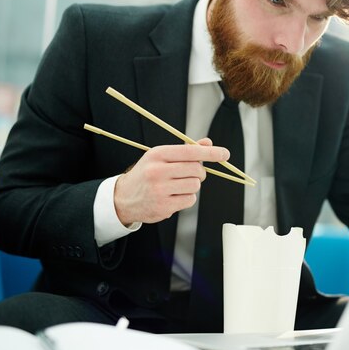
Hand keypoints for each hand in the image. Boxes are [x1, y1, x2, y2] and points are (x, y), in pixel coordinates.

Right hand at [114, 139, 228, 224]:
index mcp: (157, 154)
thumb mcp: (161, 157)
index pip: (190, 152)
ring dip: (193, 186)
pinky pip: (190, 200)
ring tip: (179, 185)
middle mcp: (157, 171)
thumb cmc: (147, 174)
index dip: (210, 153)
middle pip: (196, 170)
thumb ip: (186, 150)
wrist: (124, 198)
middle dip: (200, 172)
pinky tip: (174, 196)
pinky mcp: (164, 207)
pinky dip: (187, 198)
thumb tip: (208, 143)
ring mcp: (160, 190)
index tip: (225, 154)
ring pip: (195, 186)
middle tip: (193, 174)